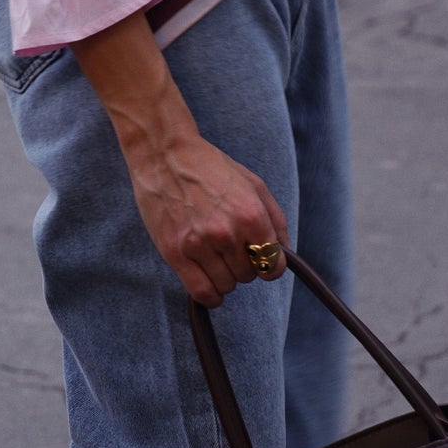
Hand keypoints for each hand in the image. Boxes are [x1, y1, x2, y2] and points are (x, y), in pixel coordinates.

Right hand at [120, 117, 289, 309]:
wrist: (164, 153)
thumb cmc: (210, 166)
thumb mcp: (253, 183)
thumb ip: (275, 220)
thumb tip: (284, 253)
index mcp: (250, 215)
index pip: (272, 266)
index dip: (270, 264)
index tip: (261, 258)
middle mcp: (226, 233)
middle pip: (248, 276)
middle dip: (244, 264)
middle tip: (231, 245)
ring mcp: (198, 244)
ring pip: (226, 286)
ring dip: (226, 276)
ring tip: (216, 255)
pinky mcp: (174, 252)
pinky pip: (201, 292)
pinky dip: (211, 294)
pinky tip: (210, 282)